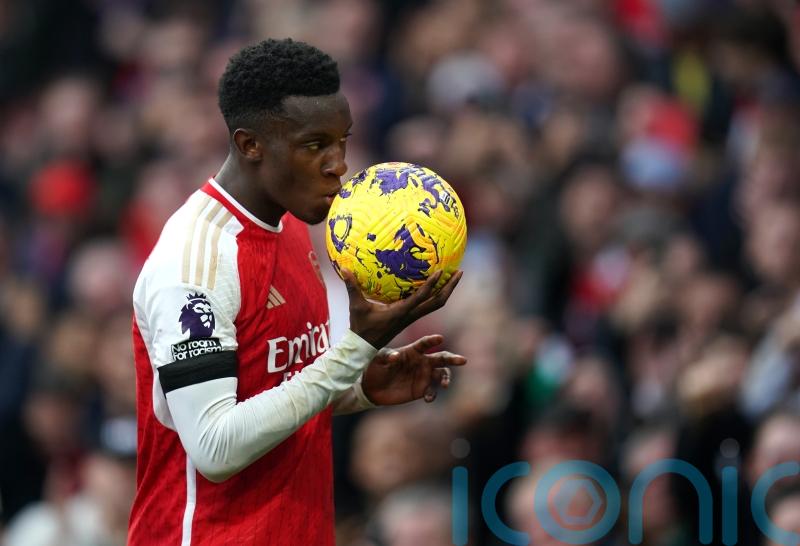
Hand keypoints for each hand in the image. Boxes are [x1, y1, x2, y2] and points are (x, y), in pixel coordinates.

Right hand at [343, 269, 462, 348]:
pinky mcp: (410, 317)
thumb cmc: (361, 327)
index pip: (421, 297)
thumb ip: (352, 287)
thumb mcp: (356, 306)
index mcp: (401, 312)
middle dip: (450, 287)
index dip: (431, 284)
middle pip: (438, 302)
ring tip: (454, 275)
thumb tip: (343, 268)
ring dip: (446, 290)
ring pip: (436, 304)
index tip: (441, 271)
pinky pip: (428, 304)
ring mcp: (412, 317)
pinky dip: (436, 293)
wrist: (364, 347)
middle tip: (459, 271)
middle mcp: (411, 315)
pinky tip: (437, 283)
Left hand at [361, 334, 466, 404]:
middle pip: (441, 358)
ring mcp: (423, 376)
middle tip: (463, 360)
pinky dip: (433, 394)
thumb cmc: (374, 368)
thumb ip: (386, 357)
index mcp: (412, 351)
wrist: (371, 388)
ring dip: (446, 378)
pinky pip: (432, 391)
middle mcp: (421, 362)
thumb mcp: (377, 360)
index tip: (440, 338)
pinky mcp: (421, 390)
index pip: (425, 344)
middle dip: (453, 359)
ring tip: (445, 384)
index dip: (432, 341)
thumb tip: (395, 356)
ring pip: (442, 374)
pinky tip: (428, 398)